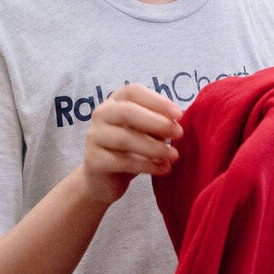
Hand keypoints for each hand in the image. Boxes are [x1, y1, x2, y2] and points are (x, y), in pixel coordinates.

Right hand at [75, 83, 182, 205]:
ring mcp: (94, 137)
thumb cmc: (129, 151)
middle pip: (127, 112)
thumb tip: (176, 123)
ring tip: (174, 156)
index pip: (133, 92)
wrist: (103, 181)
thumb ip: (158, 125)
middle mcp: (101, 115)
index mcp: (115, 102)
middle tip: (179, 134)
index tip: (178, 115)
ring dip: (154, 147)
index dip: (157, 101)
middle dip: (156, 122)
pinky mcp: (94, 161)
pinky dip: (147, 165)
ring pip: (124, 138)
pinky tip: (164, 169)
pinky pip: (123, 162)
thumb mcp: (146, 134)